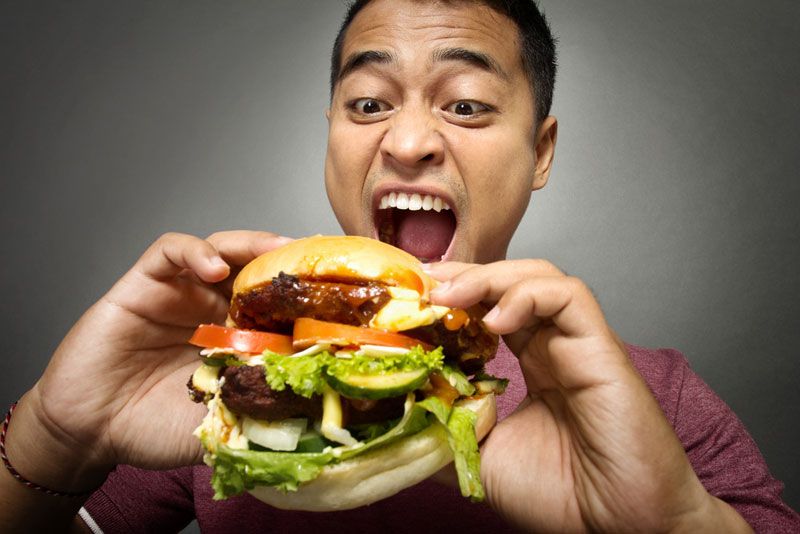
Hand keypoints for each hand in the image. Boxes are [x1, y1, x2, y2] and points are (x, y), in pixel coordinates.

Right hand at [9, 231, 291, 491]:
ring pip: (222, 249)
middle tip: (314, 260)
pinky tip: (213, 267)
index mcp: (238, 337)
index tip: (339, 295)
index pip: (279, 304)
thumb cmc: (155, 428)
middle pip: (257, 268)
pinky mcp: (142, 285)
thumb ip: (258, 408)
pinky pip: (169, 252)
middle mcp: (213, 308)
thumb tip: (315, 408)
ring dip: (250, 245)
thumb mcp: (222, 422)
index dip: (306, 296)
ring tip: (275, 250)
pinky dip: (194, 251)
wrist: (92, 433)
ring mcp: (180, 293)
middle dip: (287, 262)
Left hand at [426, 260, 749, 531]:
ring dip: (488, 277)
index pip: (487, 308)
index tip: (410, 298)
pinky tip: (496, 317)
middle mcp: (552, 346)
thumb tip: (403, 414)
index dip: (450, 296)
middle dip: (461, 276)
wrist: (618, 527)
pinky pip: (569, 297)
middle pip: (507, 283)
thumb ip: (446, 431)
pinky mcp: (600, 349)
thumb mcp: (482, 459)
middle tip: (421, 285)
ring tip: (448, 295)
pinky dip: (529, 295)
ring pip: (538, 277)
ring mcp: (576, 343)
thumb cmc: (563, 495)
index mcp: (529, 364)